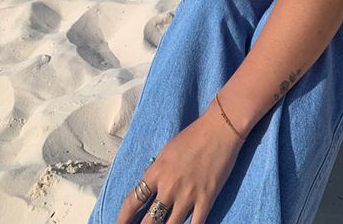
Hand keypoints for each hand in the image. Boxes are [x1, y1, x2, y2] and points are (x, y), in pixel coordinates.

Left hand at [116, 103, 242, 223]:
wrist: (219, 128)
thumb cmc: (193, 135)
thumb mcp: (167, 151)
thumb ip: (157, 171)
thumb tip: (151, 187)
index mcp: (156, 172)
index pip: (132, 201)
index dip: (123, 218)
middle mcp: (168, 187)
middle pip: (148, 222)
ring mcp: (187, 195)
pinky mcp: (206, 199)